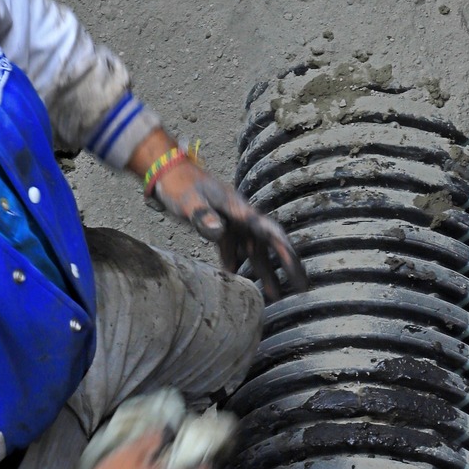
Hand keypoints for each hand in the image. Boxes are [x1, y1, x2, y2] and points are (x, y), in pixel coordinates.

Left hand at [151, 155, 308, 300]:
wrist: (165, 172)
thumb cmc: (178, 184)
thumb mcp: (189, 201)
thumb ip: (203, 216)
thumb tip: (219, 232)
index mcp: (240, 210)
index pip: (269, 231)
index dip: (285, 250)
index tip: (296, 269)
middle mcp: (241, 217)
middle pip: (270, 243)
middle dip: (287, 265)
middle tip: (302, 288)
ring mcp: (231, 223)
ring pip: (253, 251)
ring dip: (264, 272)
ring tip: (275, 297)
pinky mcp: (219, 228)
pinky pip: (234, 250)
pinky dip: (237, 266)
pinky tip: (238, 284)